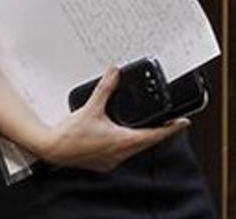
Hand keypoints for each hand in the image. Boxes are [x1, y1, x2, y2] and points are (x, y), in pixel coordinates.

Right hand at [32, 67, 188, 172]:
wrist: (52, 149)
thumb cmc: (69, 134)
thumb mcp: (90, 108)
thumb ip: (105, 89)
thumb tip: (114, 73)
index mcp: (122, 141)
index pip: (154, 135)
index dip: (171, 128)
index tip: (183, 122)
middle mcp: (120, 153)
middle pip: (147, 143)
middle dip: (158, 132)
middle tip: (167, 122)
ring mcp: (112, 160)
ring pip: (134, 149)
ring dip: (141, 139)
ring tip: (145, 127)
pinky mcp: (103, 162)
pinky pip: (121, 153)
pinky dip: (125, 144)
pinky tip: (120, 136)